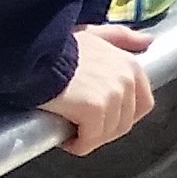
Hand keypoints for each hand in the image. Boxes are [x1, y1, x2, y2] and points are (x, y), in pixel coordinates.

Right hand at [39, 22, 152, 155]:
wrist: (30, 53)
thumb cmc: (56, 45)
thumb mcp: (94, 33)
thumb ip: (121, 37)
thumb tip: (146, 42)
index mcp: (130, 64)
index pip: (143, 104)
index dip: (122, 117)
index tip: (103, 119)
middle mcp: (126, 80)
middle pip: (124, 122)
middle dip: (103, 130)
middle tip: (82, 129)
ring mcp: (112, 95)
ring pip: (107, 133)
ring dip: (89, 138)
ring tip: (71, 132)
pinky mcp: (94, 109)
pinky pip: (90, 139)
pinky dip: (78, 145)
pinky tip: (65, 139)